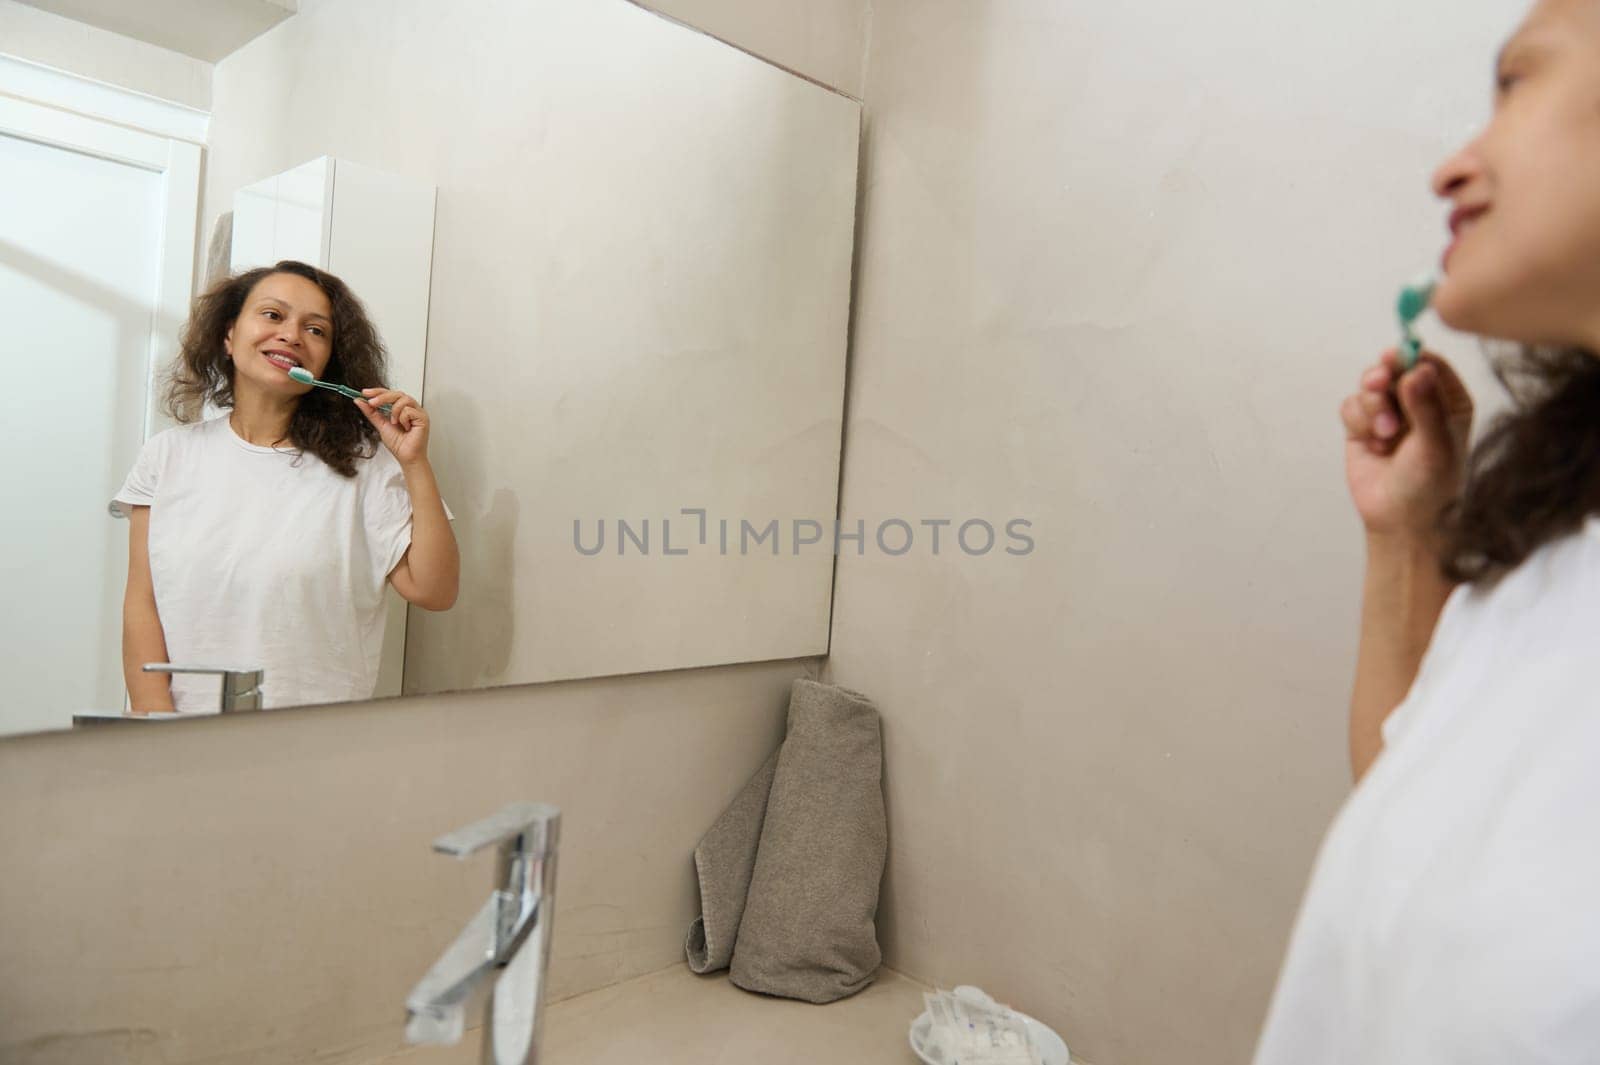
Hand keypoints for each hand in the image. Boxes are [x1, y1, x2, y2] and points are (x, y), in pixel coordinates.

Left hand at [356, 388, 430, 466]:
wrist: (406, 457)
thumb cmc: (398, 444)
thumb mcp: (380, 425)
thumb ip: (371, 412)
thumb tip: (359, 401)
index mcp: (402, 408)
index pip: (390, 394)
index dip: (377, 392)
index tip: (364, 393)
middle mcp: (411, 408)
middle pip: (397, 393)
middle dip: (382, 397)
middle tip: (371, 402)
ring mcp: (418, 412)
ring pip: (403, 399)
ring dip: (394, 411)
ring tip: (393, 422)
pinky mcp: (423, 417)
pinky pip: (409, 410)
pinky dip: (402, 418)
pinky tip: (405, 427)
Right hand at [1340, 349, 1473, 541]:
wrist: (1402, 520)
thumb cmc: (1432, 485)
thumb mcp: (1436, 443)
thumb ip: (1426, 405)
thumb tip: (1416, 369)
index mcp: (1448, 400)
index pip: (1428, 364)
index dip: (1410, 357)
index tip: (1396, 357)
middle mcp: (1418, 402)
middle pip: (1393, 369)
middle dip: (1383, 377)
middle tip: (1379, 383)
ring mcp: (1389, 414)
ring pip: (1368, 388)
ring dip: (1372, 408)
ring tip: (1385, 435)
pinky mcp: (1363, 428)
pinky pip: (1350, 406)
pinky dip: (1359, 422)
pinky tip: (1374, 445)